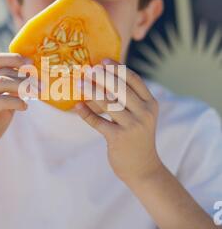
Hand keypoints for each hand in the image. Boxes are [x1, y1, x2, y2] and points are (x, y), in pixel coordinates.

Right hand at [0, 53, 32, 164]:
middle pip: (3, 72)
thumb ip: (12, 92)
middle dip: (26, 77)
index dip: (14, 58)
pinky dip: (16, 102)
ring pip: (1, 82)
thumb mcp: (3, 105)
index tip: (31, 62)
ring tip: (37, 94)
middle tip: (42, 84)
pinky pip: (1, 100)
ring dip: (23, 87)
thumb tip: (31, 81)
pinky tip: (24, 107)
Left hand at [75, 59, 161, 183]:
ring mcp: (132, 126)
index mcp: (151, 104)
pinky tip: (77, 106)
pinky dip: (86, 113)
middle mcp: (144, 113)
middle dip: (103, 76)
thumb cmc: (137, 137)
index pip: (134, 80)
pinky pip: (98, 122)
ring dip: (92, 91)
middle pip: (120, 88)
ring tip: (79, 83)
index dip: (118, 68)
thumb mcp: (141, 116)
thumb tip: (104, 78)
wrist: (143, 168)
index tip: (103, 60)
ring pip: (108, 103)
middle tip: (88, 69)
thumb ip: (129, 99)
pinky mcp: (118, 138)